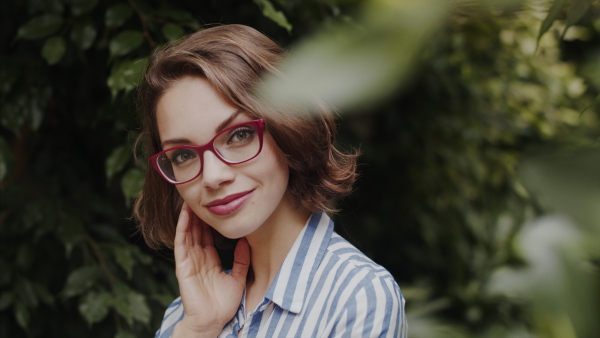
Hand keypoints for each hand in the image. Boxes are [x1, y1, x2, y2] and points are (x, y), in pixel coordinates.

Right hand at [172, 203, 249, 336]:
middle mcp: (198, 258)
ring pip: (188, 232)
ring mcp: (189, 261)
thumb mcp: (238, 278)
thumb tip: (246, 241)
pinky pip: (181, 242)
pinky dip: (182, 227)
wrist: (212, 321)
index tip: (214, 205)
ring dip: (189, 215)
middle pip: (197, 230)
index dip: (210, 221)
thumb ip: (242, 260)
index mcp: (210, 260)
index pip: (208, 236)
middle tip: (202, 195)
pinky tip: (185, 214)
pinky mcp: (182, 265)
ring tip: (191, 198)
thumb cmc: (223, 305)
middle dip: (198, 214)